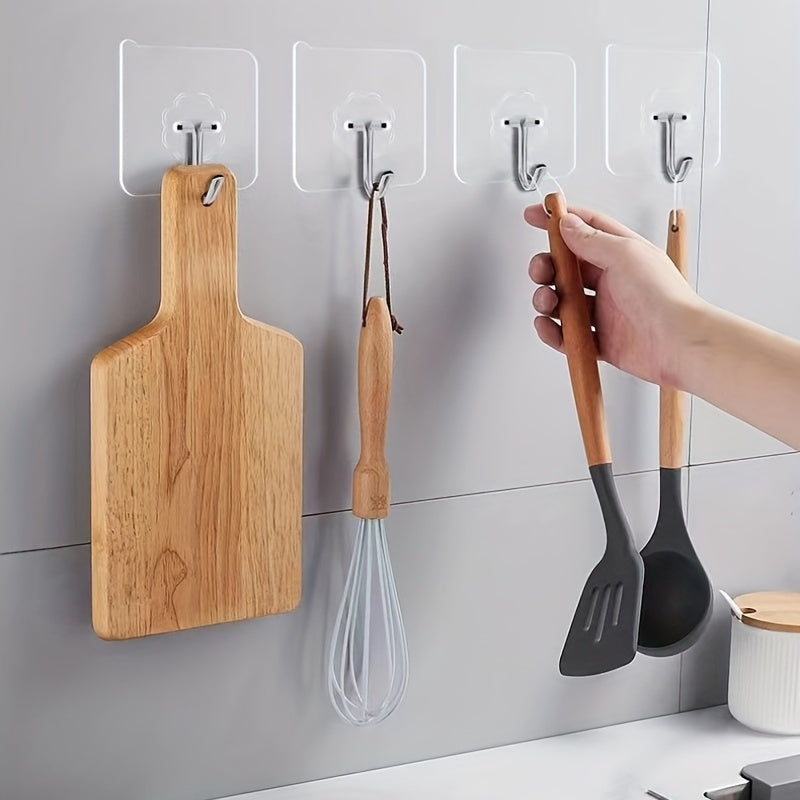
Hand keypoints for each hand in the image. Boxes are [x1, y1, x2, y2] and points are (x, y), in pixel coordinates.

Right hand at [524, 204, 702, 385]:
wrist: (679, 343)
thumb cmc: (664, 298)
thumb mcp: (625, 255)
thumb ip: (592, 239)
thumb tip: (568, 224)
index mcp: (619, 254)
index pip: (583, 228)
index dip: (557, 219)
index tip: (536, 214)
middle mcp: (610, 281)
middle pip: (566, 268)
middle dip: (547, 266)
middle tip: (542, 271)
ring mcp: (604, 311)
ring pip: (562, 301)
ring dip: (546, 299)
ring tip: (548, 302)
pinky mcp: (600, 340)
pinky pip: (567, 335)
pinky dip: (552, 331)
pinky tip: (549, 326)